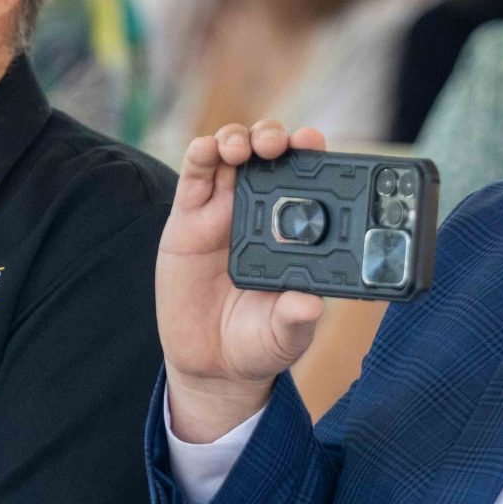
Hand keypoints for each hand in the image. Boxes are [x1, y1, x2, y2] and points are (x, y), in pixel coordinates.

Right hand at [159, 122, 328, 441]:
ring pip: (231, 156)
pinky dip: (200, 155)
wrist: (212, 365)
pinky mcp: (187, 220)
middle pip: (268, 155)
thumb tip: (309, 305)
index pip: (306, 179)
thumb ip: (296, 319)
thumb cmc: (259, 344)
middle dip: (274, 138)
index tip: (315, 144)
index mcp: (294, 230)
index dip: (310, 155)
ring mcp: (222, 212)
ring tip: (243, 148)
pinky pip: (194, 178)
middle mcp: (260, 212)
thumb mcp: (284, 336)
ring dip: (238, 139)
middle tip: (278, 145)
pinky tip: (207, 149)